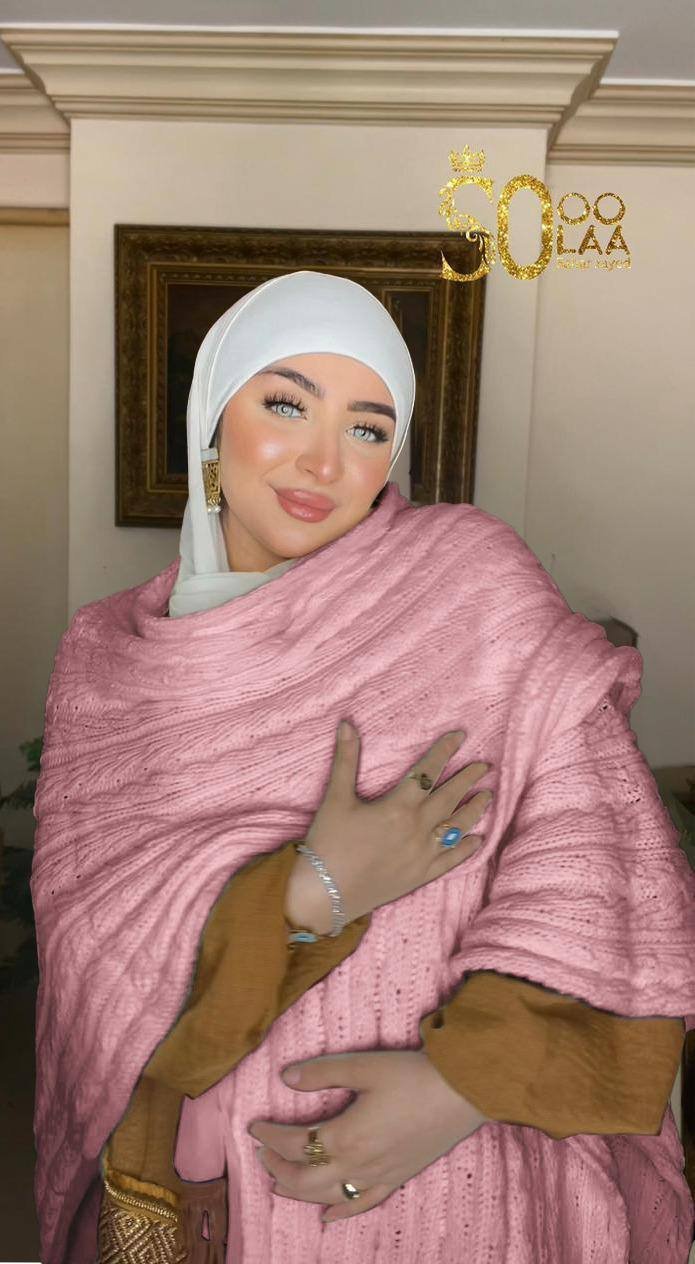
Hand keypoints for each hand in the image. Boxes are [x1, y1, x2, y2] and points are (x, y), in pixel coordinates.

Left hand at [247, 1049, 488, 1221]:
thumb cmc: (414, 1075)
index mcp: (345, 1136)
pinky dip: (341, 1213)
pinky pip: (363, 1205)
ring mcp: (378, 1176)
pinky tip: (328, 1216)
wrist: (464, 1092)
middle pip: (304, 1179)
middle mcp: (357, 1165)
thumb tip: (285, 1077)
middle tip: (261, 1154)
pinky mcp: (397, 1178)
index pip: (294, 1144)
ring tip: (279, 1184)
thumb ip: (322, 1073)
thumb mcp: (363, 1066)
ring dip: (299, 1193)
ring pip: (328, 1198)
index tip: (253, 1126)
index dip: (269, 1136)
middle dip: (277, 1168)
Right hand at [285, 723, 493, 932]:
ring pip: (456, 828)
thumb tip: (347, 723)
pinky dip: (466, 849)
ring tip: (487, 796)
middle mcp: (416, 829)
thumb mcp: (335, 798)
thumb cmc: (328, 843)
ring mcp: (422, 855)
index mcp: (398, 807)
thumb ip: (346, 759)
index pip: (428, 772)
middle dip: (468, 779)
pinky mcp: (420, 876)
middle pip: (450, 797)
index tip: (460, 736)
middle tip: (485, 765)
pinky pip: (450, 861)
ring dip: (474, 810)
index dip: (444, 751)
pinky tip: (478, 840)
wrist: (325, 894)